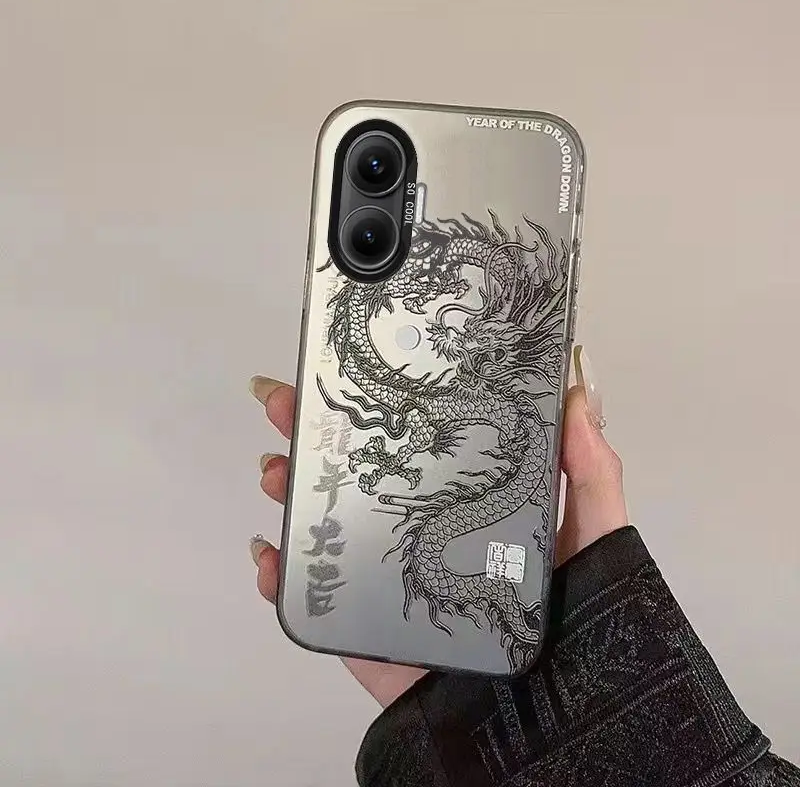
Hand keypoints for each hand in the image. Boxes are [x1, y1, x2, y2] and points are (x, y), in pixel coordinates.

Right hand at [249, 345, 626, 707]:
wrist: (550, 725)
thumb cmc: (585, 622)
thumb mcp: (596, 534)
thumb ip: (592, 470)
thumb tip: (580, 389)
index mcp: (464, 506)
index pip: (413, 445)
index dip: (376, 409)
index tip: (345, 374)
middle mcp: (419, 536)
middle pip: (356, 478)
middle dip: (313, 438)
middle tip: (285, 404)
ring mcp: (389, 582)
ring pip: (327, 529)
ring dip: (290, 495)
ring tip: (273, 471)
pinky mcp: (370, 630)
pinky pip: (316, 602)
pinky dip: (281, 578)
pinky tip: (268, 552)